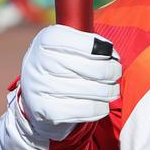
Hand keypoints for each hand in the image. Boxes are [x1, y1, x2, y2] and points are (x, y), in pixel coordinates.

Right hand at [18, 24, 120, 140]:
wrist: (33, 93)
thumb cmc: (61, 64)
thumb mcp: (69, 45)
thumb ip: (91, 44)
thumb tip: (112, 56)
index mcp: (48, 39)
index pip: (87, 44)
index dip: (105, 50)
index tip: (110, 54)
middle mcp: (40, 61)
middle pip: (93, 69)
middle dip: (111, 72)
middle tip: (116, 73)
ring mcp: (41, 87)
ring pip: (92, 90)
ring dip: (109, 91)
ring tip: (112, 90)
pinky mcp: (45, 109)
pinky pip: (84, 110)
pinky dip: (99, 108)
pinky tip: (101, 105)